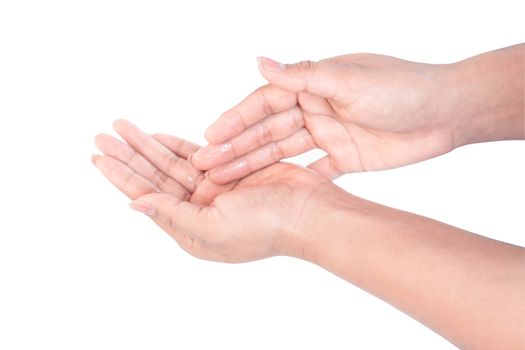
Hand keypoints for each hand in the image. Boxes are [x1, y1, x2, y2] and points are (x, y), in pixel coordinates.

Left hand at [92, 120, 350, 262]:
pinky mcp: (231, 171)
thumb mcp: (212, 228)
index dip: (122, 177)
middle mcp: (198, 210)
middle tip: (103, 135)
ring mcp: (214, 190)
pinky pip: (196, 155)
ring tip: (122, 127)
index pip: (147, 198)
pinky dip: (176, 145)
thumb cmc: (266, 228)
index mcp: (190, 230)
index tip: (100, 157)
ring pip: (172, 163)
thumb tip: (134, 205)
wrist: (311, 213)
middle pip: (154, 178)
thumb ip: (172, 215)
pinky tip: (157, 136)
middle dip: (129, 156)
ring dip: (148, 146)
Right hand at [190, 54, 469, 182]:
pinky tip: (270, 193)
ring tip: (227, 181)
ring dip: (256, 166)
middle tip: (207, 166)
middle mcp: (316, 108)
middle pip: (268, 130)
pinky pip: (313, 171)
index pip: (264, 102)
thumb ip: (303, 76)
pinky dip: (294, 181)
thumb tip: (260, 61)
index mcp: (313, 85)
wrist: (447, 113)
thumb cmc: (402, 88)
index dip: (236, 120)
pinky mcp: (346, 158)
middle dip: (237, 147)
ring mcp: (329, 134)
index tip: (209, 137)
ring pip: (284, 153)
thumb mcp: (349, 80)